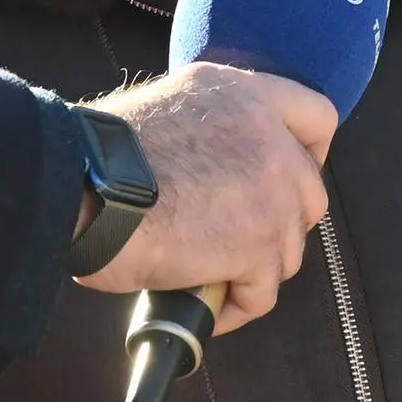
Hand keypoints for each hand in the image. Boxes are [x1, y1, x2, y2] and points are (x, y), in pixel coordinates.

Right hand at [73, 62, 333, 334]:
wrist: (84, 188)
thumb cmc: (103, 157)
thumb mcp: (169, 107)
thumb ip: (211, 126)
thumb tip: (218, 167)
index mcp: (243, 94)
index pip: (317, 116)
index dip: (310, 153)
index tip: (288, 180)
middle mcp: (268, 136)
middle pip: (309, 194)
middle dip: (279, 226)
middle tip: (238, 241)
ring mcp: (271, 191)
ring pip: (289, 249)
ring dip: (255, 269)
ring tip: (211, 275)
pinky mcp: (259, 243)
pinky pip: (262, 293)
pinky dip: (235, 307)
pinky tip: (205, 306)